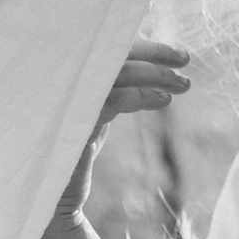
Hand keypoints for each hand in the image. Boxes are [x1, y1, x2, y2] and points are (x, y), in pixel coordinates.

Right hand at [46, 40, 190, 232]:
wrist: (52, 193)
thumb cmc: (73, 147)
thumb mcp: (96, 109)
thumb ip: (114, 87)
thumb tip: (149, 69)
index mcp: (71, 75)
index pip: (107, 46)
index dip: (143, 45)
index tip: (175, 52)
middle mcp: (65, 81)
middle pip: (113, 53)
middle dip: (154, 54)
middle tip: (186, 58)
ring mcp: (67, 98)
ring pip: (117, 72)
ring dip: (155, 74)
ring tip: (183, 84)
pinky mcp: (74, 121)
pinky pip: (112, 98)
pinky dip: (141, 96)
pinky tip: (162, 101)